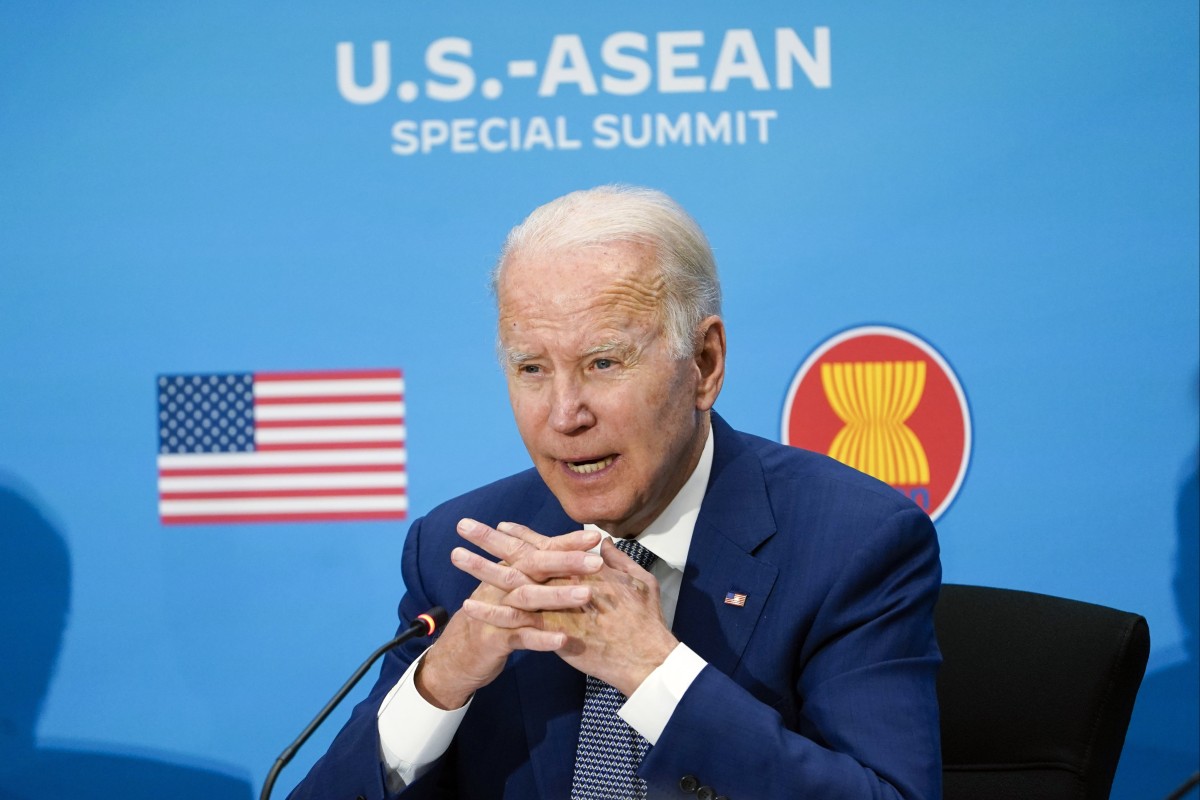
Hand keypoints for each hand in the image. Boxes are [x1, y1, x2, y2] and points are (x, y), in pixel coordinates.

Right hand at [416, 519, 601, 708]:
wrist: (459, 653)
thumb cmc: (497, 617)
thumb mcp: (512, 589)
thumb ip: (537, 570)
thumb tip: (568, 551)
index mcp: (513, 569)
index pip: (542, 550)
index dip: (568, 543)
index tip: (596, 536)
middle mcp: (505, 584)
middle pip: (536, 566)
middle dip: (567, 560)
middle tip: (597, 560)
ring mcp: (499, 610)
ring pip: (529, 598)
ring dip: (557, 596)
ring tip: (586, 594)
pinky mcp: (496, 638)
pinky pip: (522, 638)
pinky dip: (541, 639)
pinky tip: (563, 640)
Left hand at [461, 536, 678, 697]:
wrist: (644, 655)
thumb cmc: (646, 621)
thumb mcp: (640, 581)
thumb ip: (621, 561)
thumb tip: (607, 544)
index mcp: (583, 567)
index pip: (546, 545)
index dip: (523, 534)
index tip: (502, 524)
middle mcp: (564, 579)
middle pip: (521, 554)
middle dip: (491, 539)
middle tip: (465, 525)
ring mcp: (555, 604)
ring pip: (510, 582)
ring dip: (481, 568)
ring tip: (456, 555)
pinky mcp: (550, 629)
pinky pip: (513, 621)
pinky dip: (490, 613)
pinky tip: (468, 606)